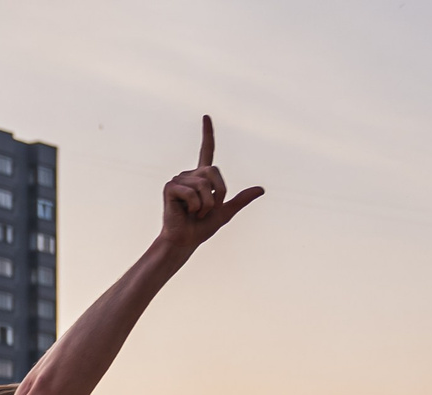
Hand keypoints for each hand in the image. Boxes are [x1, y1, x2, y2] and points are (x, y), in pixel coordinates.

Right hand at [160, 117, 263, 253]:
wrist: (185, 241)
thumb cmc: (201, 228)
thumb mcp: (225, 213)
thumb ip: (241, 200)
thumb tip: (261, 189)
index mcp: (202, 178)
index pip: (206, 151)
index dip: (207, 134)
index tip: (206, 116)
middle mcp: (189, 175)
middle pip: (214, 171)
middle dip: (218, 193)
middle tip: (208, 210)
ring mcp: (178, 180)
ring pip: (204, 185)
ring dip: (206, 205)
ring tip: (195, 213)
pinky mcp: (170, 187)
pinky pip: (191, 193)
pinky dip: (195, 206)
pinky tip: (186, 212)